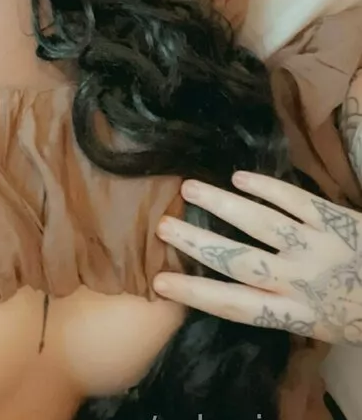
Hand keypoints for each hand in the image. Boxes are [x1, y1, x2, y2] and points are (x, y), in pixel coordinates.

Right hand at [153, 171, 361, 344]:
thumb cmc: (360, 312)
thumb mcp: (321, 325)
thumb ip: (284, 307)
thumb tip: (238, 290)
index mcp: (296, 314)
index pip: (235, 306)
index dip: (196, 293)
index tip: (161, 281)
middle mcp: (300, 280)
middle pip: (238, 261)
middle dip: (196, 243)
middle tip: (162, 225)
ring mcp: (316, 245)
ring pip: (260, 222)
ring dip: (221, 204)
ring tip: (188, 189)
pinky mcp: (334, 217)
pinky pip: (294, 199)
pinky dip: (265, 187)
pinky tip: (238, 178)